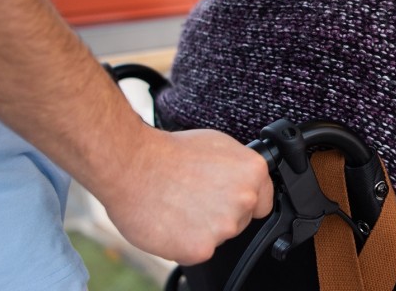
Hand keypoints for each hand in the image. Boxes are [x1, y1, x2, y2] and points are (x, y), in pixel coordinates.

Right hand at [99, 127, 273, 264]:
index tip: (226, 198)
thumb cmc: (168, 152)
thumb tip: (244, 181)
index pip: (263, 200)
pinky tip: (170, 222)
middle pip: (240, 221)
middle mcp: (243, 200)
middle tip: (194, 197)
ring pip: (218, 237)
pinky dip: (183, 242)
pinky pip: (196, 251)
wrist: (132, 165)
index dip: (243, 200)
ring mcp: (223, 227)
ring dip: (201, 229)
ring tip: (178, 206)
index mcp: (252, 173)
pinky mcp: (200, 249)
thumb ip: (238, 169)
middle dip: (220, 213)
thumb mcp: (218, 145)